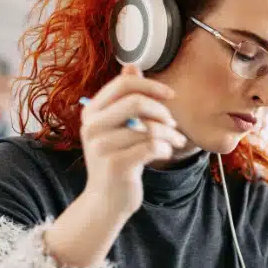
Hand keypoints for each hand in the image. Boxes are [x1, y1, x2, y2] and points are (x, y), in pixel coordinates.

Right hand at [80, 65, 186, 216]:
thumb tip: (132, 67)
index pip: (122, 85)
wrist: (106, 201)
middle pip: (136, 102)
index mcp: (92, 112)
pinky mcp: (116, 165)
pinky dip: (165, 150)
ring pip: (149, 128)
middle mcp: (92, 127)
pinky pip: (152, 147)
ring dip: (170, 135)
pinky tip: (164, 154)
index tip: (170, 95)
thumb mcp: (116, 127)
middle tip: (173, 125)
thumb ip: (124, 98)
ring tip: (176, 142)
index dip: (151, 86)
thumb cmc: (117, 160)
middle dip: (162, 111)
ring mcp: (102, 147)